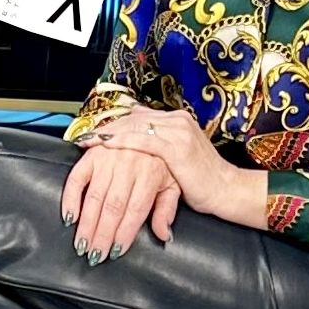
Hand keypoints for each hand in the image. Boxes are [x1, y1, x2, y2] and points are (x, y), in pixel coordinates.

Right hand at [59, 139, 180, 259]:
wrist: (149, 128)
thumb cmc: (162, 160)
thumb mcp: (172, 183)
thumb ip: (166, 209)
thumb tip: (164, 235)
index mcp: (151, 173)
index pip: (134, 211)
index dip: (124, 233)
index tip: (116, 251)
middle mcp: (128, 164)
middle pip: (112, 207)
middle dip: (102, 234)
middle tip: (93, 255)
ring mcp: (107, 158)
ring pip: (94, 197)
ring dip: (86, 223)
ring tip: (81, 244)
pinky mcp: (91, 154)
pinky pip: (76, 178)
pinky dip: (70, 198)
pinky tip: (69, 217)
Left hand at [72, 107, 267, 232]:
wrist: (227, 190)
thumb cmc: (201, 179)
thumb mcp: (176, 160)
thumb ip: (157, 146)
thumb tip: (135, 136)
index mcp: (174, 122)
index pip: (135, 118)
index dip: (110, 125)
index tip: (88, 132)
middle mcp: (174, 121)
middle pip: (130, 122)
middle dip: (104, 131)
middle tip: (81, 138)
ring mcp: (176, 132)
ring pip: (132, 130)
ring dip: (107, 139)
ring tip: (88, 141)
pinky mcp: (176, 147)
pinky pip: (142, 141)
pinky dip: (120, 142)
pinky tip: (104, 145)